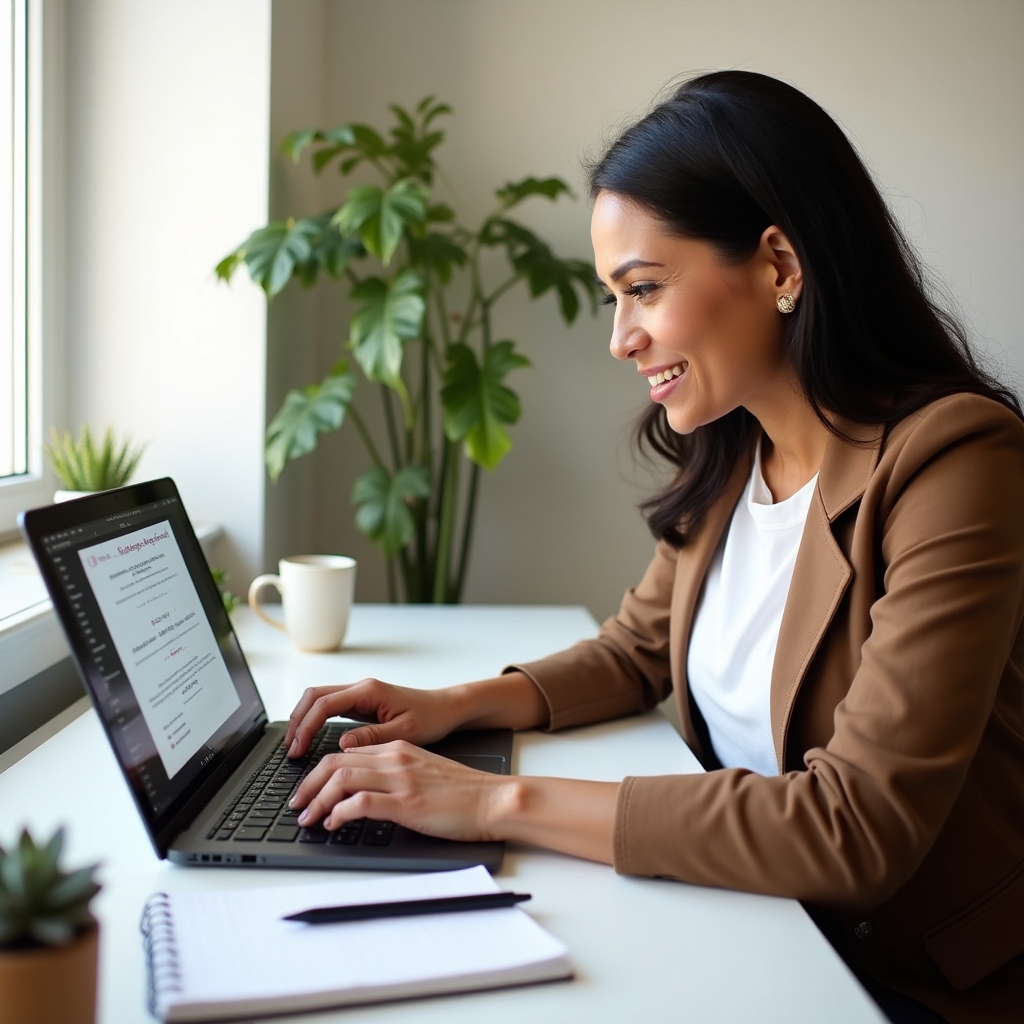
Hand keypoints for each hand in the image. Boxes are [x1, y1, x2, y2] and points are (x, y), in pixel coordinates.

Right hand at [283, 680, 461, 756]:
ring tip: (295, 745)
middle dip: (297, 721)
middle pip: (315, 696)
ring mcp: (360, 694)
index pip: (324, 704)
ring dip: (303, 719)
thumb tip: (342, 744)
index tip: (298, 749)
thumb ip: (373, 737)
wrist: (446, 708)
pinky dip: (314, 719)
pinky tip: (310, 737)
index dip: (306, 727)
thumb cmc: (431, 718)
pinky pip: (330, 706)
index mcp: (369, 691)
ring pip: (319, 699)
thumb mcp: (405, 731)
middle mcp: (361, 688)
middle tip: (290, 749)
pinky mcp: (361, 703)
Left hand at [290, 740, 506, 841]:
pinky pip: (361, 803)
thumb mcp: (424, 772)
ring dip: (317, 800)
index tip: (307, 791)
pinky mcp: (407, 802)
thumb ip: (395, 773)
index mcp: (398, 749)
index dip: (318, 772)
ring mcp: (400, 779)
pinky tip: (334, 824)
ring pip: (341, 778)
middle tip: (297, 805)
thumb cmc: (463, 793)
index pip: (345, 752)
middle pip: (334, 762)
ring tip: (308, 818)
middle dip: (308, 785)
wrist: (493, 799)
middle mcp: (395, 758)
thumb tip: (363, 791)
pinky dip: (340, 813)